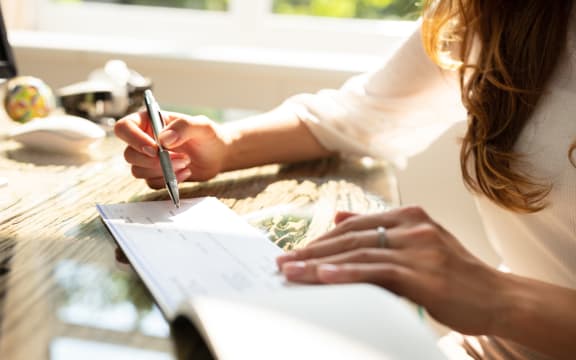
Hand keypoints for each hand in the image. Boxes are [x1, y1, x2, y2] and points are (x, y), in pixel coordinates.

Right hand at [114, 111, 229, 188]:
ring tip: (186, 163)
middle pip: (129, 154)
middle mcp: (144, 140)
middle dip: (153, 161)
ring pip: (138, 171)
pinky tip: (186, 173)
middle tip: (180, 157)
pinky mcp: (156, 174)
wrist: (218, 155)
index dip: (134, 140)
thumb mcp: (201, 125)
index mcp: (149, 121)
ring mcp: (149, 159)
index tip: (155, 149)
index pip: (124, 127)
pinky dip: (168, 181)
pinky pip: (151, 182)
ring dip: (162, 171)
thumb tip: (163, 139)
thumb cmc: (209, 135)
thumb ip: (183, 127)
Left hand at [276, 206, 505, 334]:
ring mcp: (419, 248)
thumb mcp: (418, 243)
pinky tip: (323, 276)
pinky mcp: (424, 273)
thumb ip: (380, 229)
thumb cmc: (455, 274)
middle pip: (350, 237)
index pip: (354, 225)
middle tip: (283, 262)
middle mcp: (413, 226)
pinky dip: (347, 272)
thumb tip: (337, 217)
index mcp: (410, 216)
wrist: (498, 296)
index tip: (296, 251)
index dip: (321, 238)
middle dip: (312, 250)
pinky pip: (377, 271)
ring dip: (320, 263)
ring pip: (359, 252)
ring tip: (291, 272)